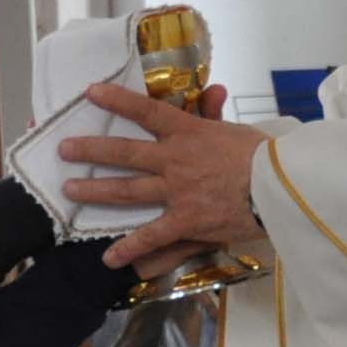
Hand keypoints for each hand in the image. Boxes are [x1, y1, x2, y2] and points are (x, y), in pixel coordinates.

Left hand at [61, 82, 271, 269]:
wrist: (282, 188)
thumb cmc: (265, 157)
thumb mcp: (236, 130)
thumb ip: (214, 113)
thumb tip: (213, 89)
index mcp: (188, 132)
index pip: (146, 110)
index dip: (116, 100)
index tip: (90, 92)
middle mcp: (174, 159)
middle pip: (123, 152)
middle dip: (90, 150)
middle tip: (64, 149)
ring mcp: (176, 191)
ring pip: (127, 190)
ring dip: (95, 190)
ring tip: (70, 190)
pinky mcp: (185, 221)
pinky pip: (151, 235)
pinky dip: (129, 247)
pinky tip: (109, 257)